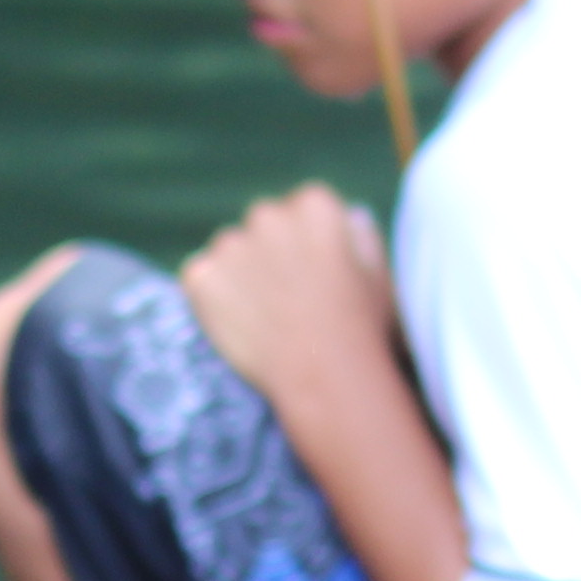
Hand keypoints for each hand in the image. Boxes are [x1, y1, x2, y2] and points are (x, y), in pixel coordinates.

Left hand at [178, 185, 400, 418]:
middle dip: (272, 253)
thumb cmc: (361, 329)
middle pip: (264, 225)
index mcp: (315, 205)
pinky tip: (242, 326)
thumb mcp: (380, 275)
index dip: (310, 246)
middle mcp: (269, 214)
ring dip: (241, 274)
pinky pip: (201, 279)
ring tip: (267, 319)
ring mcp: (230, 244)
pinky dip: (213, 299)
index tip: (316, 275)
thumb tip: (350, 215)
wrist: (324, 375)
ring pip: (231, 251)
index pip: (304, 210)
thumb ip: (362, 236)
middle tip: (289, 301)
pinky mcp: (201, 276)